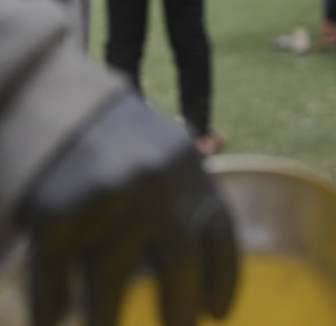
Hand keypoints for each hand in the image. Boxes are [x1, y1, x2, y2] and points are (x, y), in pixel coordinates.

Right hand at [20, 93, 237, 325]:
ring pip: (111, 285)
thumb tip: (209, 248)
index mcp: (191, 170)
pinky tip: (54, 322)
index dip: (224, 281)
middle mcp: (159, 186)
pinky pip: (55, 281)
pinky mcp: (56, 213)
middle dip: (178, 313)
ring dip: (107, 320)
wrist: (48, 96)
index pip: (221, 237)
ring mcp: (108, 200)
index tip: (218, 314)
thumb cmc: (114, 132)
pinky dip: (52, 310)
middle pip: (179, 271)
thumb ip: (189, 191)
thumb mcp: (166, 147)